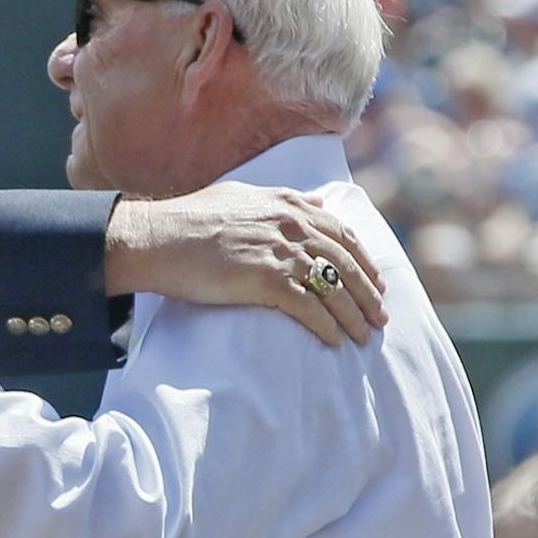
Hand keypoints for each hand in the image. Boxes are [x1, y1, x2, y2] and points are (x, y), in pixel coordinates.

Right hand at [104, 182, 386, 345]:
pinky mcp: (266, 279)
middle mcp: (291, 225)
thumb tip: (314, 203)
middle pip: (346, 264)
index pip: (343, 234)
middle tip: (381, 318)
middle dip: (369, 294)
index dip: (364, 262)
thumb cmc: (189, 219)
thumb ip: (281, 200)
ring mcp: (280, 252)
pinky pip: (309, 307)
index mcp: (288, 205)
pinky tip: (334, 341)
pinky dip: (326, 326)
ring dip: (354, 316)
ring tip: (364, 336)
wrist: (156, 238)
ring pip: (334, 288)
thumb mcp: (241, 196)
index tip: (376, 284)